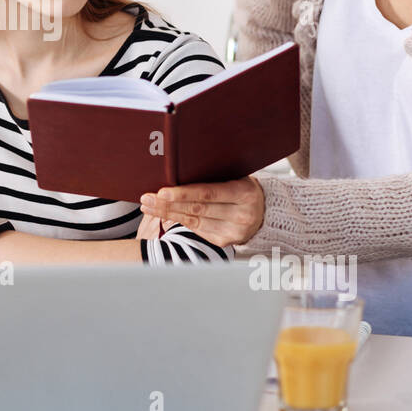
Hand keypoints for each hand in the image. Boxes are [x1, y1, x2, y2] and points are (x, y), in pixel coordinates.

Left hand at [139, 177, 264, 247]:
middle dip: (168, 204)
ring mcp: (233, 231)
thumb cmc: (242, 187)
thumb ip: (214, 175)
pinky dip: (176, 220)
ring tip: (148, 205)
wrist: (263, 211)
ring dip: (167, 213)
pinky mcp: (225, 241)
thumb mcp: (236, 176)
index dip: (184, 194)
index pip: (209, 193)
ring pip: (193, 221)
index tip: (162, 191)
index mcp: (245, 193)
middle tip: (147, 197)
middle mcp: (241, 215)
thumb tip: (179, 168)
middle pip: (197, 209)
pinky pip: (195, 229)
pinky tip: (161, 213)